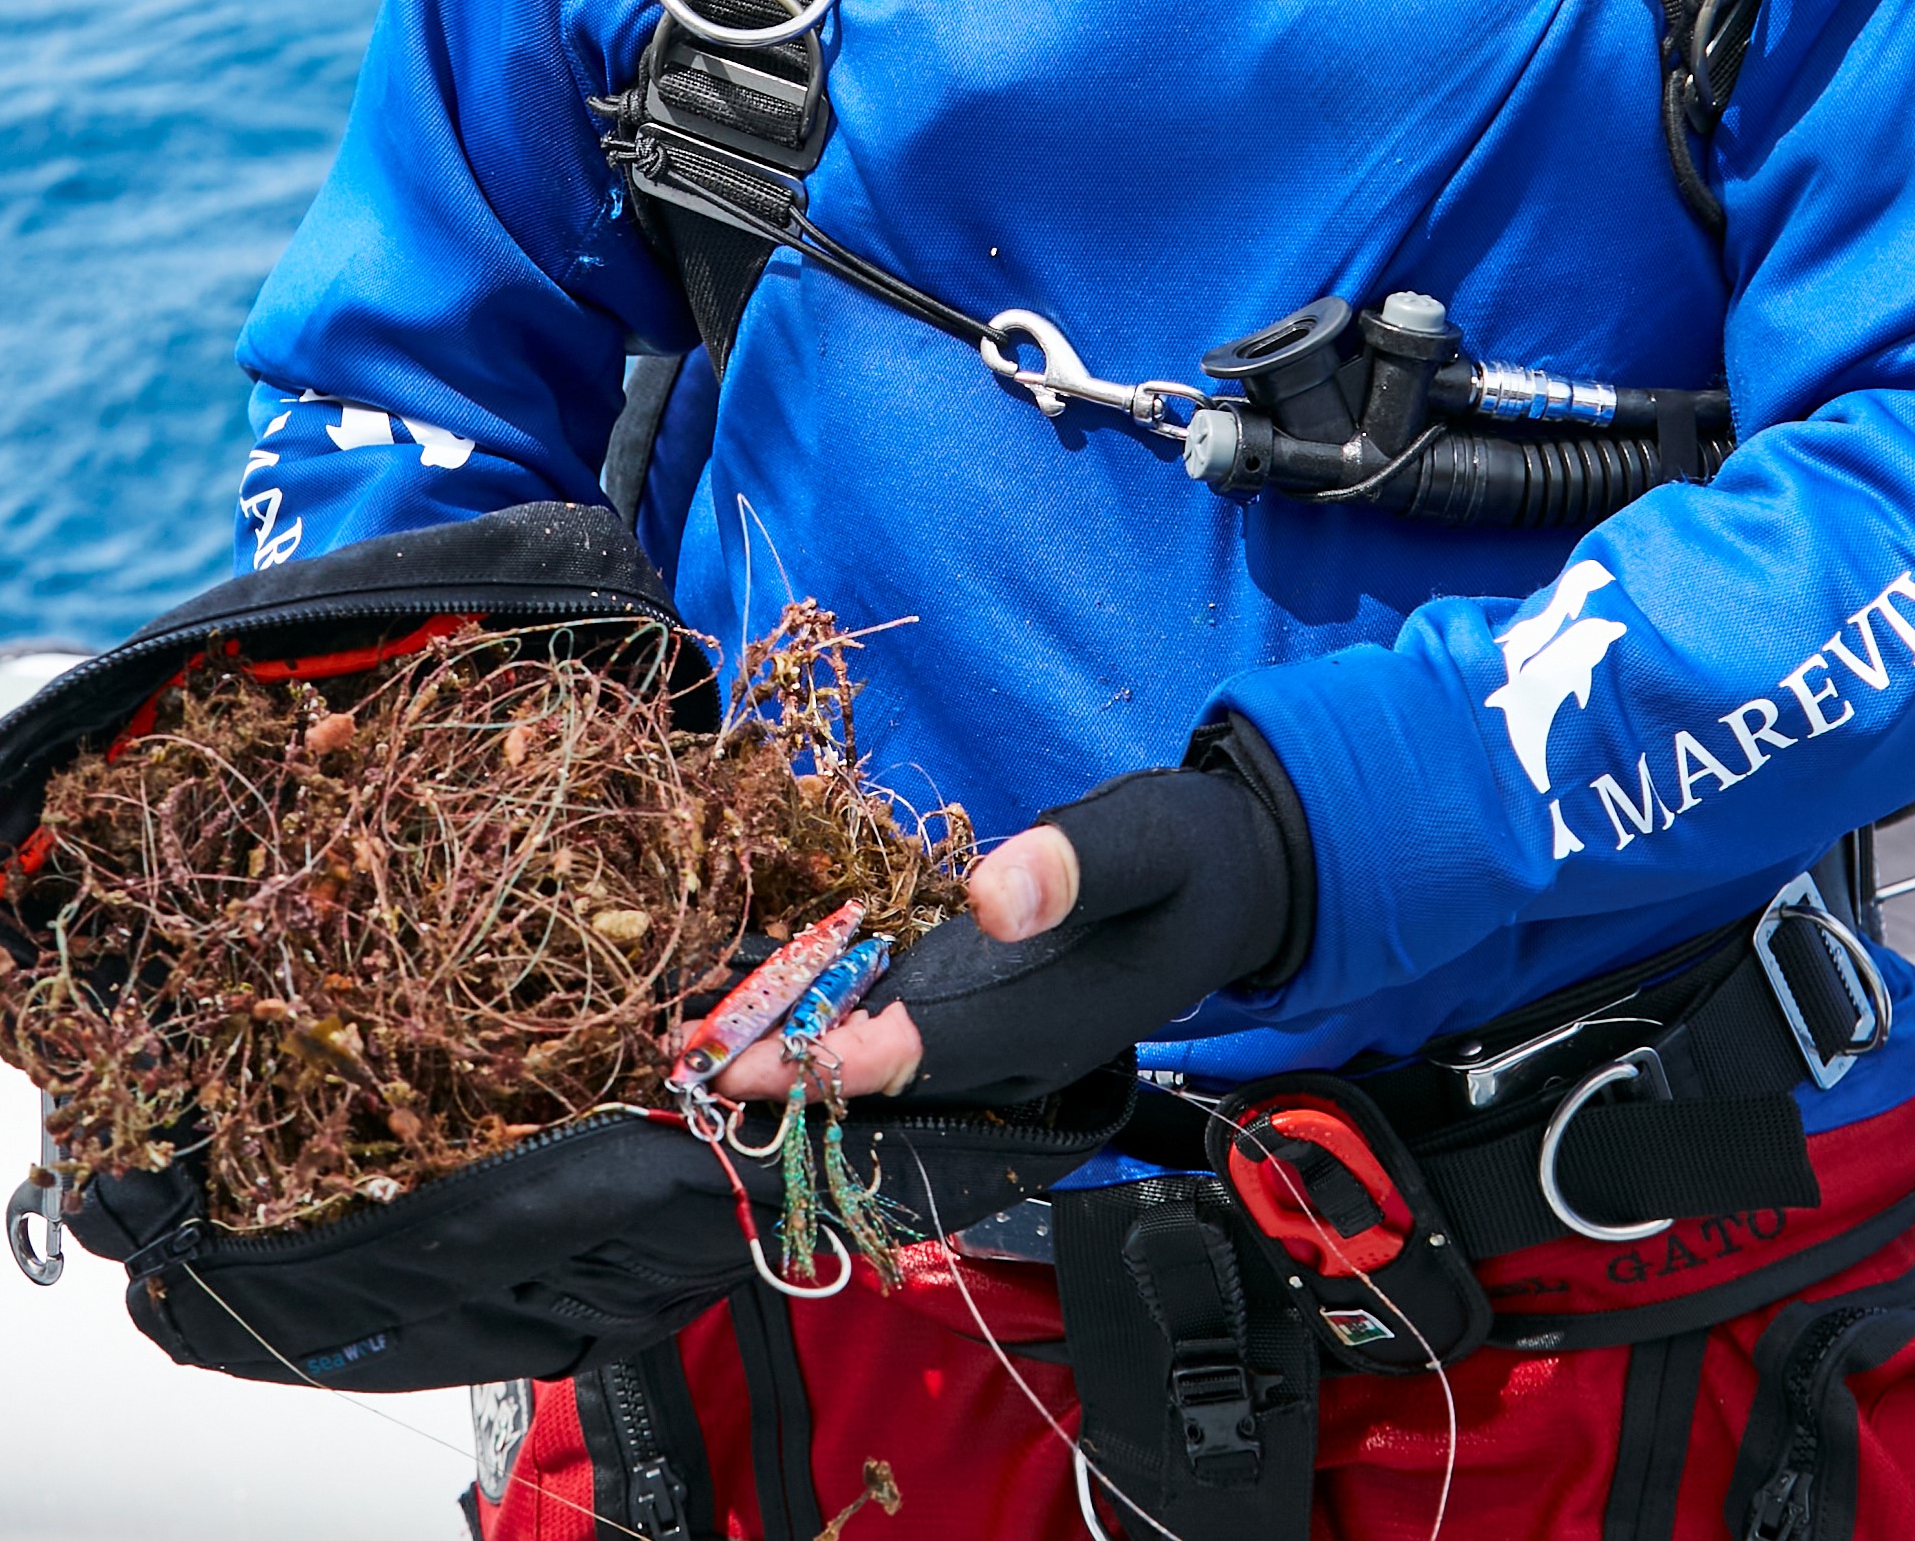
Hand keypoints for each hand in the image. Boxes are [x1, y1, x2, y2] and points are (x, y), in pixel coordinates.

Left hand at [713, 717, 1313, 1108]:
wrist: (1238, 883)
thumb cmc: (1192, 855)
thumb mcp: (1150, 840)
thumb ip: (1078, 866)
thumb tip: (992, 898)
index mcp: (1051, 1019)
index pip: (921, 1054)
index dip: (824, 1063)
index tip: (736, 1066)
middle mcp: (1015, 1049)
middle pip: (882, 1074)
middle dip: (781, 1068)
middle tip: (676, 1054)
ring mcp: (998, 1037)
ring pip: (880, 1058)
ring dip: (789, 1046)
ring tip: (690, 1033)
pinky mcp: (986, 1009)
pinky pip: (894, 1024)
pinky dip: (823, 1014)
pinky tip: (758, 994)